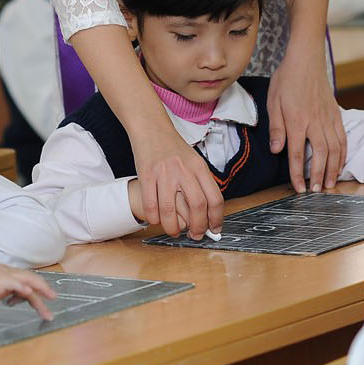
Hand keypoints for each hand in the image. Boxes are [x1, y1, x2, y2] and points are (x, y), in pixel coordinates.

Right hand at [0, 264, 56, 320]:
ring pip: (25, 281)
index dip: (32, 287)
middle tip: (53, 298)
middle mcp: (0, 270)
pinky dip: (24, 288)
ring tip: (48, 307)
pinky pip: (13, 284)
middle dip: (42, 288)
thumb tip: (7, 298)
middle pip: (28, 277)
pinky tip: (30, 295)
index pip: (20, 277)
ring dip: (39, 294)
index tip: (39, 298)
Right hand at [133, 121, 222, 238]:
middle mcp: (184, 170)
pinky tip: (157, 220)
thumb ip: (201, 184)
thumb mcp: (194, 162)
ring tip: (174, 231)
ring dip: (173, 228)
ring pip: (170, 210)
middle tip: (194, 235)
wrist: (152, 129)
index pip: (215, 199)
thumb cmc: (174, 149)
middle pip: (197, 207)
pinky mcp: (146, 175)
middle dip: (197, 227)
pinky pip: (150, 205)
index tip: (214, 229)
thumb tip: (208, 213)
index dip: (216, 219)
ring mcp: (164, 173)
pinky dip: (154, 218)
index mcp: (199, 168)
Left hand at [269, 43, 345, 191]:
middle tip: (316, 191)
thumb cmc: (286, 79)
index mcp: (296, 120)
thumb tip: (277, 150)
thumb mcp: (273, 102)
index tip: (299, 188)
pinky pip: (342, 138)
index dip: (297, 173)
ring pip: (335, 149)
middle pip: (319, 155)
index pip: (296, 153)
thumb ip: (276, 128)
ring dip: (333, 168)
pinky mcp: (336, 114)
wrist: (306, 59)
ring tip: (330, 183)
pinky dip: (343, 154)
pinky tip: (340, 164)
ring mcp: (328, 118)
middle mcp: (314, 122)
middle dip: (318, 175)